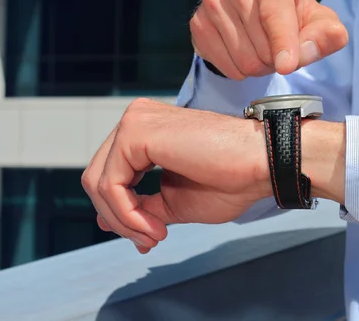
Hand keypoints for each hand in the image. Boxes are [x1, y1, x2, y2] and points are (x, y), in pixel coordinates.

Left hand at [81, 98, 270, 253]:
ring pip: (98, 183)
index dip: (122, 213)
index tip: (149, 235)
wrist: (260, 164)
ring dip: (124, 220)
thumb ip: (140, 206)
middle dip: (120, 219)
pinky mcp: (136, 132)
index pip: (110, 175)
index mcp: (145, 131)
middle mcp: (136, 119)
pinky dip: (127, 214)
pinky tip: (155, 227)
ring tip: (155, 235)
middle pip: (97, 178)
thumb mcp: (173, 201)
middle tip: (151, 239)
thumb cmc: (230, 179)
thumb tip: (104, 220)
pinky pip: (110, 184)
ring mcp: (134, 122)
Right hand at [190, 0, 348, 78]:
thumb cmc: (295, 16)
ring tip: (264, 51)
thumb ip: (326, 35)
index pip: (273, 12)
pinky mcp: (197, 22)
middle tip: (281, 51)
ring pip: (242, 58)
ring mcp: (212, 1)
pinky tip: (245, 53)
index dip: (283, 43)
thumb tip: (307, 51)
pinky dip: (239, 70)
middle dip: (276, 59)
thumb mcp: (320, 22)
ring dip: (259, 67)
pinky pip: (222, 64)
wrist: (262, 15)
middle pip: (259, 43)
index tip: (287, 67)